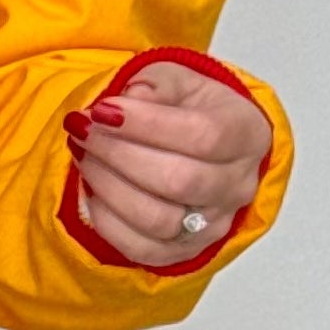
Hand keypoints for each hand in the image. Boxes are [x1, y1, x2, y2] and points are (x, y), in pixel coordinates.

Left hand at [65, 59, 268, 265]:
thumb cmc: (191, 109)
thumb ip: (158, 82)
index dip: (148, 124)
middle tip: (83, 130)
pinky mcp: (185, 251)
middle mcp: (238, 185)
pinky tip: (93, 190)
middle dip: (118, 154)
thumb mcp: (180, 79)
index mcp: (246, 134)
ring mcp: (214, 224)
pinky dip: (107, 220)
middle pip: (179, 181)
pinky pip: (141, 248)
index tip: (102, 110)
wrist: (201, 146)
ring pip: (158, 219)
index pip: (204, 136)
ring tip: (84, 156)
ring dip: (108, 186)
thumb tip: (132, 98)